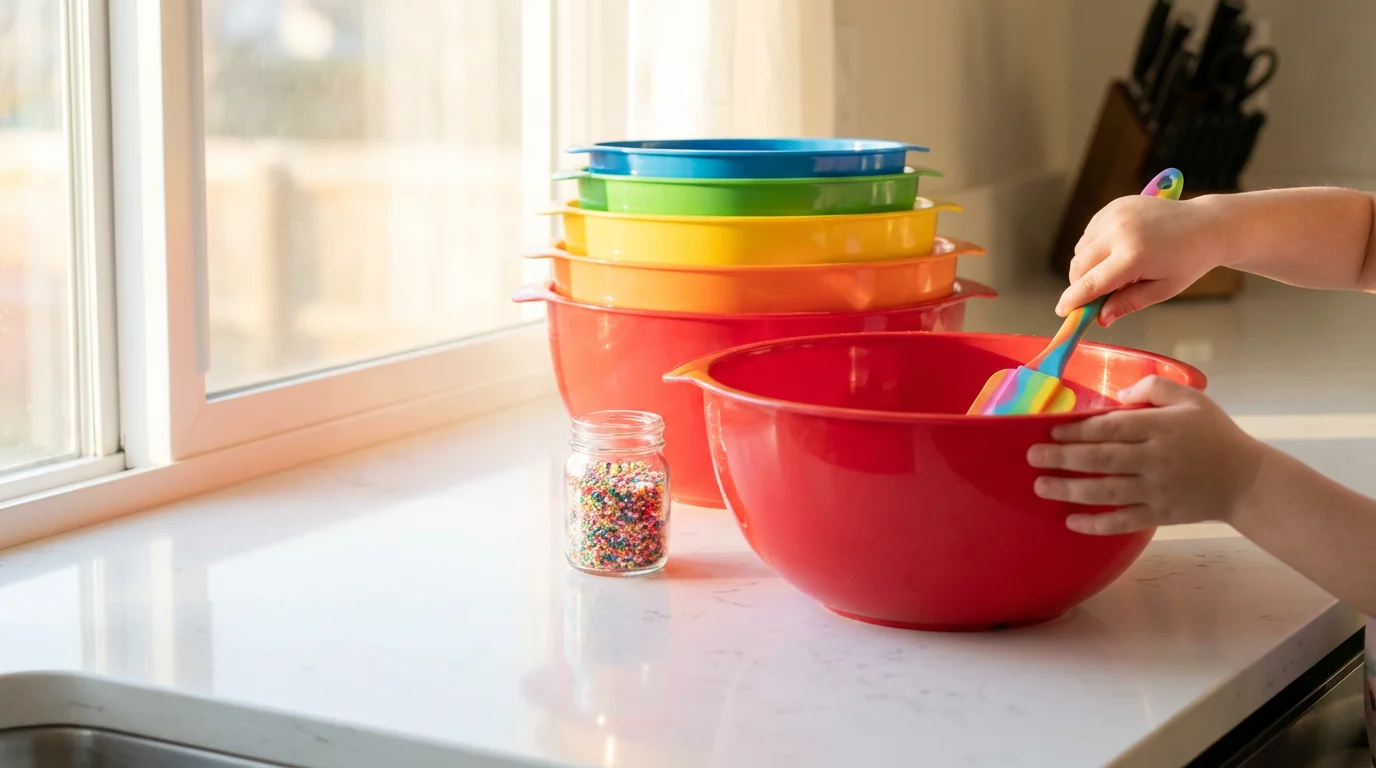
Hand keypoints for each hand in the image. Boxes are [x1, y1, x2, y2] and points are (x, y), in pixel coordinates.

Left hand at [1026, 376, 1263, 534]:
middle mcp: (1155, 459)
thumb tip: (1116, 397)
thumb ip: (1153, 389)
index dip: (1078, 430)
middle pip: (1101, 458)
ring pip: (1107, 491)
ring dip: (1070, 489)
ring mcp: (1157, 490)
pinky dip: (1096, 524)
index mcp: (1161, 428)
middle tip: (1032, 457)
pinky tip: (1071, 521)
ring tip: (1041, 486)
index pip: (1111, 428)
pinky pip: (1123, 521)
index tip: (1050, 431)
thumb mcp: (1190, 399)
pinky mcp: (1161, 514)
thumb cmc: (1215, 434)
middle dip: (1062, 458)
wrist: (1247, 481)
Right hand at [1056, 195, 1234, 325]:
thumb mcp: (1162, 290)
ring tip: (1113, 271)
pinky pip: (1090, 233)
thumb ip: (1128, 303)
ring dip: (1086, 266)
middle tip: (1094, 297)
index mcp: (1134, 256)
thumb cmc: (1188, 261)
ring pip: (1081, 249)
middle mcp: (1119, 231)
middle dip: (1080, 284)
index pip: (1091, 283)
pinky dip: (1094, 247)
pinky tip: (1115, 251)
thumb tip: (1100, 319)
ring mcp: (1115, 214)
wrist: (1205, 224)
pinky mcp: (1114, 205)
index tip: (1062, 311)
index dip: (1073, 300)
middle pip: (1079, 266)